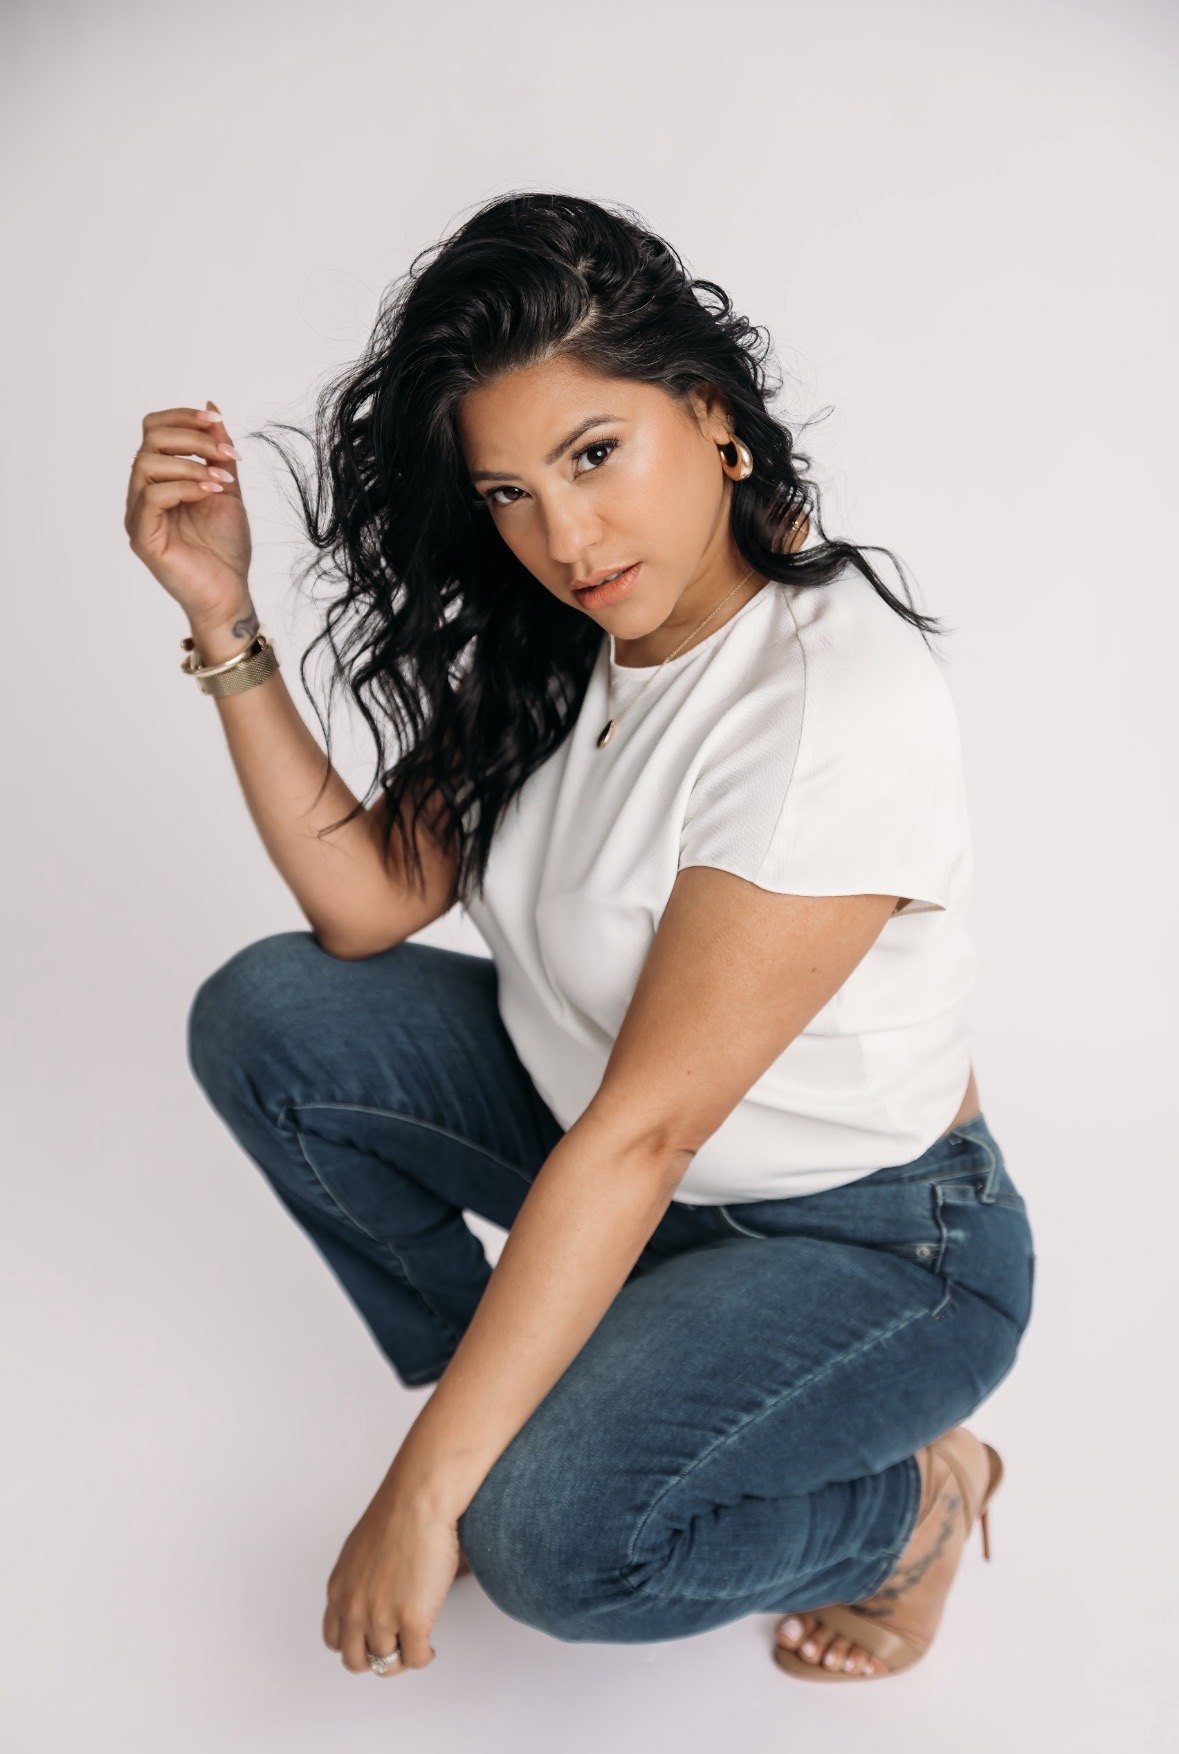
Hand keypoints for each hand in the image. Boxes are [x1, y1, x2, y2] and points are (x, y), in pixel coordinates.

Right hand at [124, 401, 253, 628]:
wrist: (230, 594)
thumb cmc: (226, 548)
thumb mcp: (227, 488)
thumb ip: (217, 452)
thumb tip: (212, 408)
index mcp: (160, 479)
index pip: (155, 430)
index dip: (183, 418)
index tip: (217, 422)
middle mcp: (143, 493)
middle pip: (149, 440)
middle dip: (191, 438)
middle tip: (225, 453)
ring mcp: (139, 514)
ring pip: (146, 463)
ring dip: (191, 465)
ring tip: (221, 481)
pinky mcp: (142, 536)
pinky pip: (152, 496)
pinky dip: (185, 487)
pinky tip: (211, 494)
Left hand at [322, 1474, 462, 1676]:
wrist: (418, 1501)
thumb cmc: (397, 1514)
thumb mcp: (359, 1551)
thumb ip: (358, 1580)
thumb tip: (375, 1593)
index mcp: (338, 1591)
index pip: (335, 1640)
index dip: (356, 1643)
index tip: (373, 1638)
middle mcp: (354, 1609)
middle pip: (356, 1660)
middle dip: (376, 1659)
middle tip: (396, 1649)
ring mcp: (381, 1618)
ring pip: (386, 1665)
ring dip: (402, 1659)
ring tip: (416, 1646)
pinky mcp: (412, 1621)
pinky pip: (417, 1658)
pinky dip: (424, 1656)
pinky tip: (430, 1645)